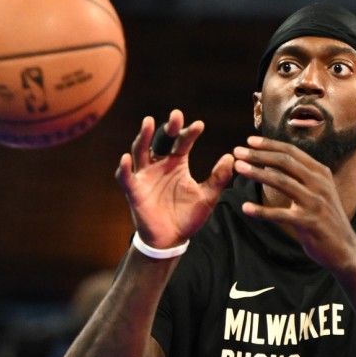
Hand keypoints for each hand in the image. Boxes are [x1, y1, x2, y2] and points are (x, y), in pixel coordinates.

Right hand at [117, 109, 235, 250]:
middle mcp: (159, 165)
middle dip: (168, 128)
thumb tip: (231, 157)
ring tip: (149, 122)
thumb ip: (218, 179)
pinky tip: (126, 159)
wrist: (171, 240)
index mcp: (176, 163)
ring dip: (144, 137)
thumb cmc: (187, 217)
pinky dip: (125, 168)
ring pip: (140, 151)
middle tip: (176, 116)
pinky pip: (126, 177)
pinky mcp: (134, 191)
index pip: (182, 142)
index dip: (190, 133)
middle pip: (160, 140)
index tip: (200, 125)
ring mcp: (145, 176)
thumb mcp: (207, 197)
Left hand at [232, 136, 355, 269]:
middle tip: (237, 151)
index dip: (270, 144)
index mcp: (321, 173)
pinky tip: (245, 208)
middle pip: (285, 162)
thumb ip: (304, 176)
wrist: (344, 248)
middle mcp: (320, 184)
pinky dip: (261, 211)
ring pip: (282, 182)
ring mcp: (315, 203)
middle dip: (259, 155)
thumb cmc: (326, 219)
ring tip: (238, 168)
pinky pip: (280, 215)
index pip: (292, 152)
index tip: (249, 141)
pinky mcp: (309, 223)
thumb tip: (279, 160)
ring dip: (257, 173)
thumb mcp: (320, 191)